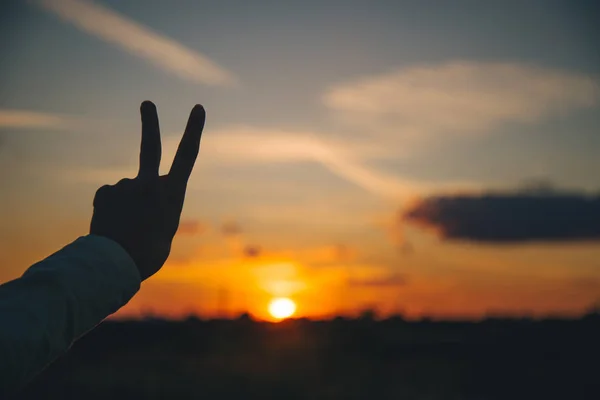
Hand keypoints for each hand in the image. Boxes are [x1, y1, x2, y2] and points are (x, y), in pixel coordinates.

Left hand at [90, 101, 204, 279]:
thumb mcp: (165, 229)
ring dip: (127, 204)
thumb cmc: (148, 253)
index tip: (198, 107)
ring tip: (125, 228)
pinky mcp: (106, 191)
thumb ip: (157, 207)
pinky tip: (111, 225)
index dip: (194, 129)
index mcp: (173, 193)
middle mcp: (150, 183)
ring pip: (128, 188)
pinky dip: (111, 208)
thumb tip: (138, 198)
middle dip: (150, 123)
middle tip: (147, 103)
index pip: (188, 155)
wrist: (116, 264)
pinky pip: (110, 196)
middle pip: (151, 145)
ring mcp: (126, 185)